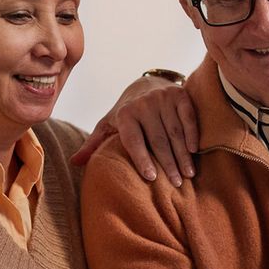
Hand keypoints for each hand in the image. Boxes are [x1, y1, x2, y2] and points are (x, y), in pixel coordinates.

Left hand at [70, 75, 199, 186]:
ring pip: (175, 132)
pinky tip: (194, 152)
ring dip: (183, 155)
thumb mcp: (108, 125)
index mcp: (125, 114)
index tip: (151, 178)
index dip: (142, 159)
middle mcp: (144, 104)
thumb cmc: (126, 113)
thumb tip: (74, 163)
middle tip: (176, 184)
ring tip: (188, 175)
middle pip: (158, 140)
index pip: (134, 140)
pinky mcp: (180, 95)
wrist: (145, 85)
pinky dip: (192, 135)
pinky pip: (188, 118)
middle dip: (168, 163)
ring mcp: (163, 98)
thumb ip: (93, 144)